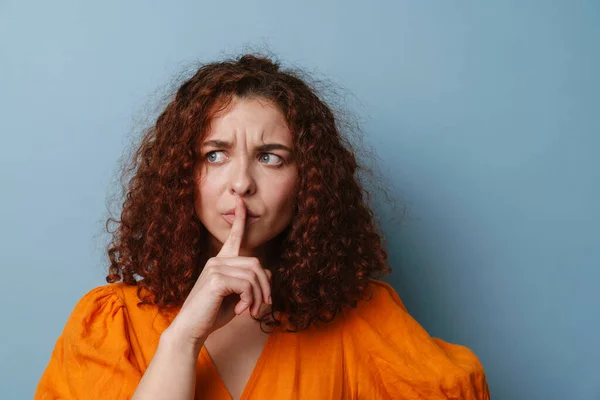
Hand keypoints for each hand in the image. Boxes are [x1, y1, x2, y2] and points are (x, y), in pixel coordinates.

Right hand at [167, 197, 272, 347]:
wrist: (190, 330)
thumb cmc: (212, 315)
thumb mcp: (237, 297)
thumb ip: (250, 283)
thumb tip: (268, 272)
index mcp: (220, 262)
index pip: (233, 237)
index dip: (240, 219)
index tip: (242, 201)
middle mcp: (217, 260)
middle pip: (256, 264)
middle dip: (265, 287)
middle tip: (263, 307)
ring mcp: (215, 268)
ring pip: (254, 275)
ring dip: (259, 297)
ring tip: (252, 311)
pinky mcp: (216, 279)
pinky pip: (247, 285)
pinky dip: (250, 301)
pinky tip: (242, 311)